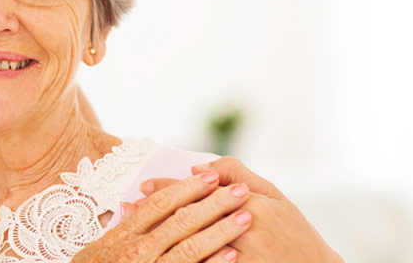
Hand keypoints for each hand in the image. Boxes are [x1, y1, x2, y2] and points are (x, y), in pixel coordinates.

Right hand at [72, 172, 251, 262]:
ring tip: (246, 216)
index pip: (160, 204)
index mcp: (125, 235)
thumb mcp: (102, 247)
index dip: (187, 188)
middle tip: (240, 190)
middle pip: (181, 220)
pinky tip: (233, 254)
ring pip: (190, 246)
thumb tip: (133, 204)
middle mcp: (139, 250)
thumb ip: (123, 227)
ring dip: (221, 230)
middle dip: (213, 203)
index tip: (211, 176)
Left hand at [138, 157, 342, 262]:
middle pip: (192, 216)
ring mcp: (245, 256)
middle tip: (128, 207)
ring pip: (194, 244)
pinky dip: (185, 259)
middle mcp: (247, 229)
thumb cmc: (295, 231)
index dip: (169, 188)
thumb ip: (237, 174)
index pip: (201, 191)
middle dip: (156, 211)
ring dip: (161, 237)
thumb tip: (198, 168)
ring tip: (134, 232)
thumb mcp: (274, 195)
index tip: (144, 186)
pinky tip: (161, 255)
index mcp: (252, 203)